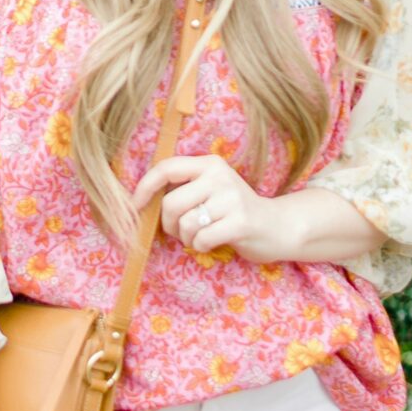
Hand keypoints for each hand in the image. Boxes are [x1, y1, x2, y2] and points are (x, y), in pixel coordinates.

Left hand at [128, 153, 293, 264]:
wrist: (277, 226)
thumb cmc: (234, 211)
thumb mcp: (211, 190)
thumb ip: (184, 189)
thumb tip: (141, 201)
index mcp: (209, 164)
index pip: (167, 168)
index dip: (145, 187)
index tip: (135, 205)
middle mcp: (220, 176)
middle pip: (171, 203)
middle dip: (169, 224)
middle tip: (180, 231)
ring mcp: (232, 198)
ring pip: (185, 224)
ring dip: (187, 238)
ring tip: (201, 236)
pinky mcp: (240, 221)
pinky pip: (201, 239)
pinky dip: (201, 246)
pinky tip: (214, 242)